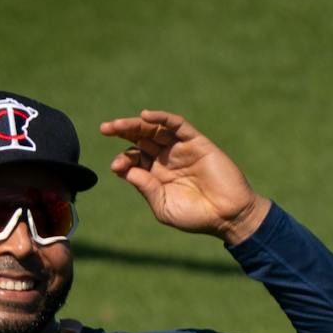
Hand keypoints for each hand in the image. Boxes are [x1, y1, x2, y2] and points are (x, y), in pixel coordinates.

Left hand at [100, 111, 269, 243]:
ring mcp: (181, 149)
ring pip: (155, 129)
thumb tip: (125, 168)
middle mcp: (167, 159)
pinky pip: (177, 125)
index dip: (122, 160)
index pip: (134, 159)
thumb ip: (146, 188)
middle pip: (141, 138)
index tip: (117, 166)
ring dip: (136, 123)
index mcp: (156, 175)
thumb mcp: (163, 207)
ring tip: (118, 124)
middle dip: (122, 131)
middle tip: (105, 128)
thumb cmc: (196, 217)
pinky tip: (146, 116)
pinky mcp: (197, 142)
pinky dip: (162, 118)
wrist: (228, 216)